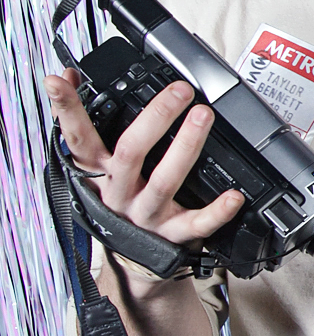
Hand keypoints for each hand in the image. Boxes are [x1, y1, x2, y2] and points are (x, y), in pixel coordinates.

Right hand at [44, 69, 243, 251]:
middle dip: (155, 118)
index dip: (67, 110)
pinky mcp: (172, 235)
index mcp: (97, 173)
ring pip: (164, 181)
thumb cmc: (117, 202)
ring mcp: (146, 214)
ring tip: (203, 116)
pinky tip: (233, 195)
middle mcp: (119, 192)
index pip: (77, 137)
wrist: (131, 260)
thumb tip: (68, 75)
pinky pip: (197, 224)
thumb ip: (84, 122)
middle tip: (180, 91)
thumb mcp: (94, 166)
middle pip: (131, 152)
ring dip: (186, 146)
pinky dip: (217, 211)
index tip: (59, 82)